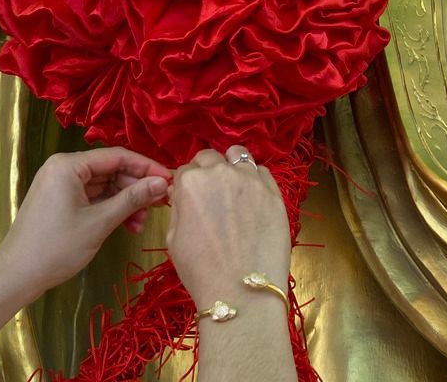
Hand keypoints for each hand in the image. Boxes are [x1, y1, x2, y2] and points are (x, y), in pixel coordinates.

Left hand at [0, 148, 172, 311]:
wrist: (16, 277)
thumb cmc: (56, 247)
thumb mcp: (99, 223)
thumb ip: (132, 199)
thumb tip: (162, 183)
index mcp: (69, 164)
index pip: (117, 156)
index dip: (146, 167)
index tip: (170, 180)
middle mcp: (64, 168)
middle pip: (111, 170)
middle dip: (136, 188)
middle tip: (161, 204)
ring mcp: (60, 185)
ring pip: (104, 186)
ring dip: (125, 202)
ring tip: (143, 222)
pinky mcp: (60, 202)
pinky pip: (92, 198)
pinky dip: (110, 210)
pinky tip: (128, 225)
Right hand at [166, 146, 290, 308]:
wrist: (241, 290)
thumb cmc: (201, 270)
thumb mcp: (172, 239)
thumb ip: (178, 208)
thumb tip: (182, 196)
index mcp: (191, 182)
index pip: (184, 170)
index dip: (185, 185)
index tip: (190, 199)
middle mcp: (221, 172)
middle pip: (210, 158)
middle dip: (206, 171)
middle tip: (210, 194)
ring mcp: (250, 179)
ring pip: (238, 155)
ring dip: (231, 166)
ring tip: (233, 187)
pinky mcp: (273, 192)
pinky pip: (262, 171)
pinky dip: (255, 178)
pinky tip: (253, 198)